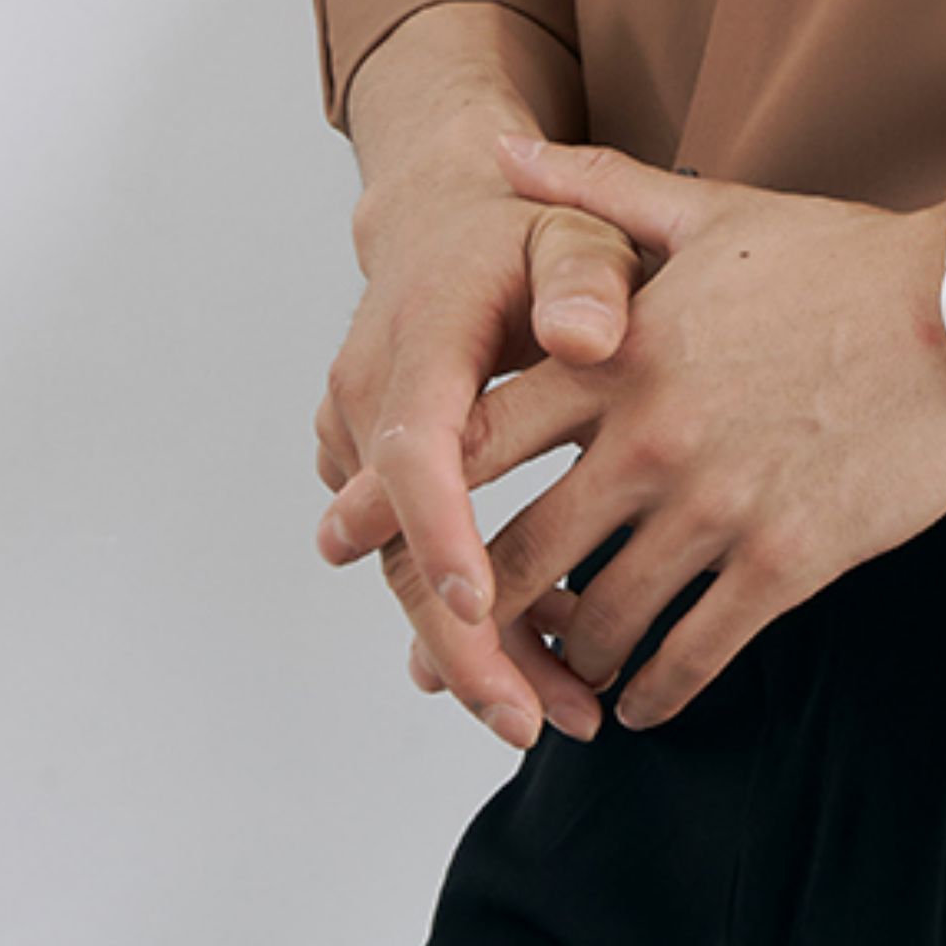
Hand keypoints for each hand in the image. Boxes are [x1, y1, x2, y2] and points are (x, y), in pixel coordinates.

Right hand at [311, 128, 645, 750]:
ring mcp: (357, 445)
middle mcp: (369, 401)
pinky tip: (541, 654)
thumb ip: (585, 276)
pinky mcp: (369, 477)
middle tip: (534, 720)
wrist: (444, 224)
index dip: (440, 530)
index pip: (413, 448)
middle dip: (460, 642)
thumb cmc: (523, 235)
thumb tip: (588, 337)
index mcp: (421, 342)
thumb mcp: (572, 229)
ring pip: (402, 571)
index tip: (481, 603)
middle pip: (396, 544)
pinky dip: (468, 613)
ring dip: (472, 649)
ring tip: (558, 714)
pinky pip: (410, 560)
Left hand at [316, 135, 945, 731]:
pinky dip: (654, 690)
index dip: (403, 500)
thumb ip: (592, 190)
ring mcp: (717, 506)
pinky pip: (694, 654)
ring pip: (601, 618)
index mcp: (620, 352)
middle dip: (462, 617)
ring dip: (565, 660)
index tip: (359, 540)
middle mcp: (651, 437)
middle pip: (514, 554)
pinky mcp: (786, 562)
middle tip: (442, 653)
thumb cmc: (839, 257)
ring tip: (554, 672)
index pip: (472, 441)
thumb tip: (500, 148)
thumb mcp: (709, 209)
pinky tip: (642, 698)